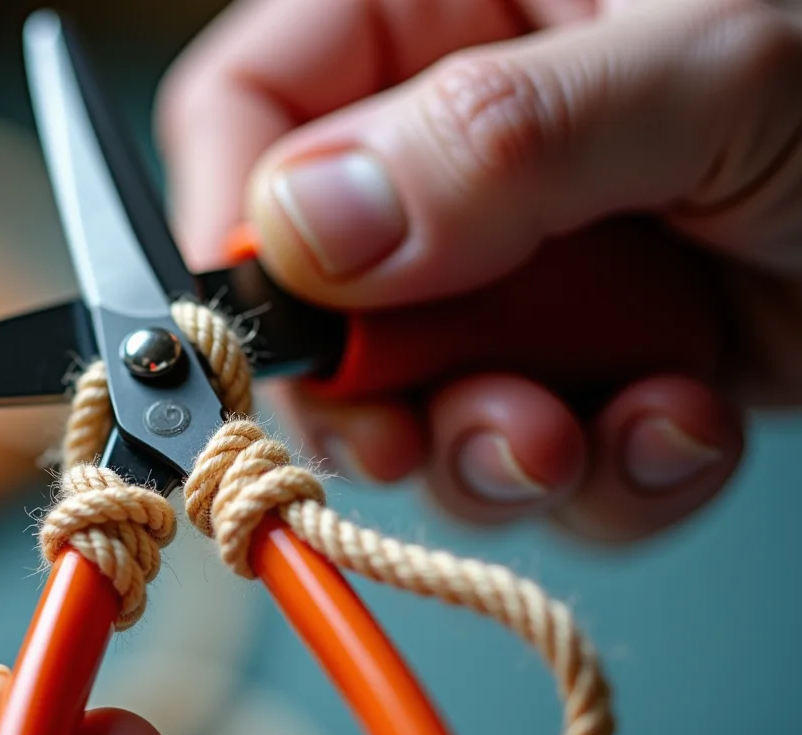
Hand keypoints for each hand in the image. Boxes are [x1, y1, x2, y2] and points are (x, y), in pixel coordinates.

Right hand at [156, 0, 801, 542]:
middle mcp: (471, 147)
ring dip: (497, 453)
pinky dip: (612, 477)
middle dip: (378, 391)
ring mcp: (536, 264)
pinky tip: (682, 427)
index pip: (254, 107)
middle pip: (322, 292)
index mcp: (451, 8)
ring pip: (426, 399)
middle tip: (435, 430)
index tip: (281, 333)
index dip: (238, 226)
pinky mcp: (606, 359)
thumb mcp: (709, 59)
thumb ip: (495, 141)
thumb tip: (303, 234)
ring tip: (577, 439)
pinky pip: (548, 454)